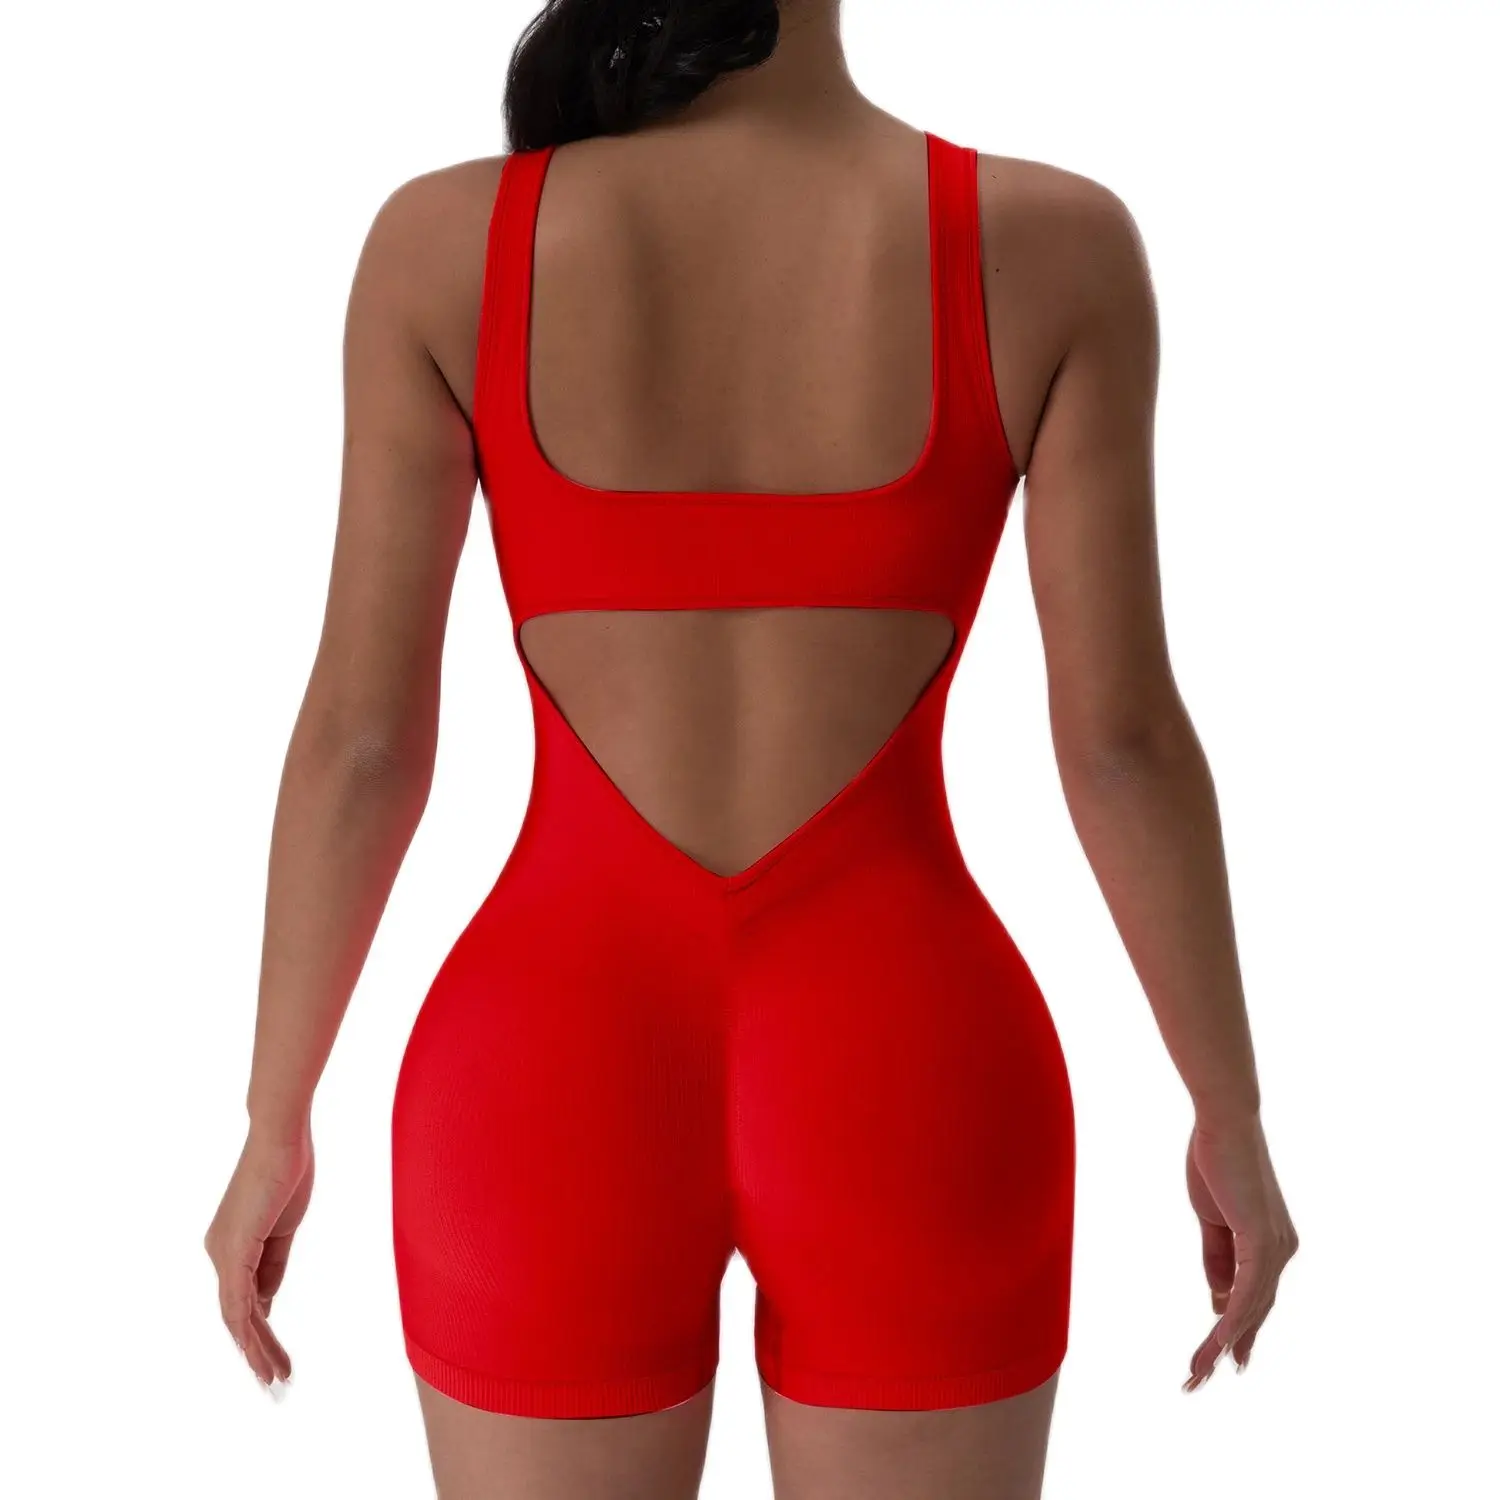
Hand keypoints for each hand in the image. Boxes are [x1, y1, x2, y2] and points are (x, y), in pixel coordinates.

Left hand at [204, 1124, 313, 1390]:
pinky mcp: (234, 1251)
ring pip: (236, 1316)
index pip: (243, 1298)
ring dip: (256, 1350)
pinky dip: (250, 1331)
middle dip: (257, 1350)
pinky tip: (261, 1353)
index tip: (274, 1354)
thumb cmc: (287, 1169)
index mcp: (232, 1244)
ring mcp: (223, 1253)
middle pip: (237, 1314)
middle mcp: (220, 1252)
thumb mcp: (284, 1227)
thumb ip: (273, 1264)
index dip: (257, 1330)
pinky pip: (239, 1301)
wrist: (281, 1137)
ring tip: (275, 1378)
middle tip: (276, 1379)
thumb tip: (265, 1303)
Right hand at [1181, 1113, 1297, 1389]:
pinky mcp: (1262, 1238)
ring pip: (1250, 1308)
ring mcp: (1274, 1247)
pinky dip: (1232, 1318)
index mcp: (1270, 1243)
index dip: (1238, 1330)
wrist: (1224, 1121)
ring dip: (1221, 1343)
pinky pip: (1247, 1289)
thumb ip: (1217, 1256)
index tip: (1225, 1360)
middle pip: (1254, 1311)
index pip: (1254, 1297)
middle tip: (1201, 1379)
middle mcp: (1281, 1250)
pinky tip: (1217, 1342)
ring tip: (1198, 1371)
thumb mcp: (1211, 1217)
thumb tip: (1219, 1297)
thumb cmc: (1217, 1158)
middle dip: (1227, 1348)